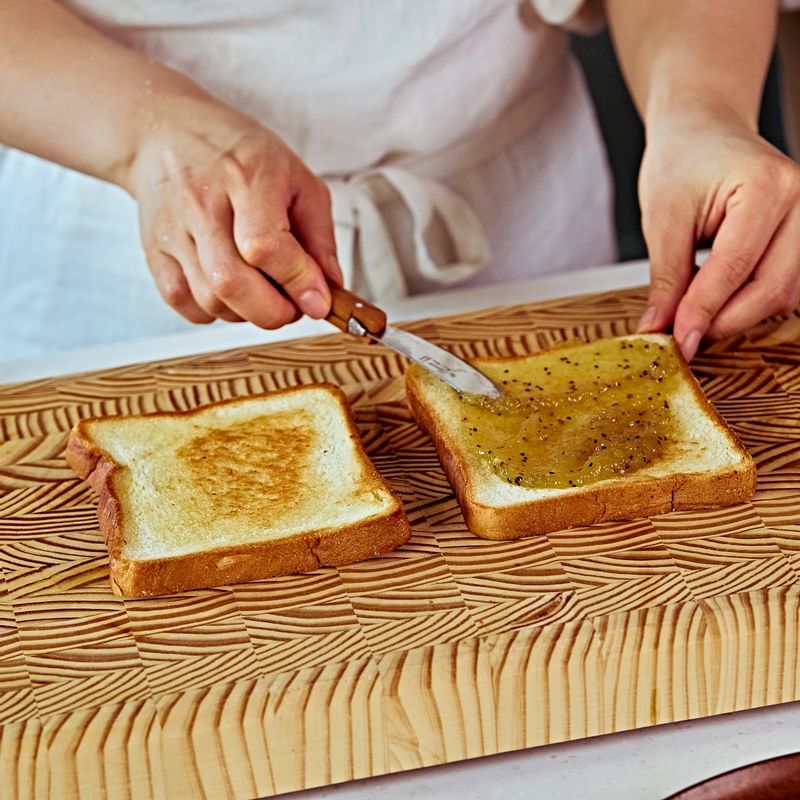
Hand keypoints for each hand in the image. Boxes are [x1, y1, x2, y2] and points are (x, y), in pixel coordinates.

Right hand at [126, 93, 341, 327]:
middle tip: (292, 306)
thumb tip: (327, 290)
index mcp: (245, 177)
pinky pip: (184, 304)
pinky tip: (230, 292)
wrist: (169, 132)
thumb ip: (320, 237)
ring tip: (264, 294)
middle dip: (274, 312)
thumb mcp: (297, 180)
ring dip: (247, 314)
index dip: (297, 282)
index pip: (266, 246)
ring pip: (210, 301)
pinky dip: (214, 312)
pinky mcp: (154, 251)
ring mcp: (173, 230)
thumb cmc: (241, 156)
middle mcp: (202, 203)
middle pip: (232, 282)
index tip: (318, 301)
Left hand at [637, 107, 799, 358]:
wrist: (702, 129)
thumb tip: (659, 329)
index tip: (679, 342)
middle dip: (725, 320)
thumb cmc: (682, 160)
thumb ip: (666, 279)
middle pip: (773, 288)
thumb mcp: (662, 219)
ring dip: (739, 314)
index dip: (704, 312)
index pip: (735, 267)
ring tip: (694, 314)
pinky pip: (786, 286)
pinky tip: (718, 300)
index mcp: (766, 187)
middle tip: (683, 336)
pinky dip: (751, 302)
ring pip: (785, 294)